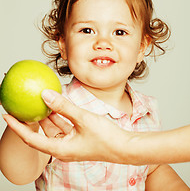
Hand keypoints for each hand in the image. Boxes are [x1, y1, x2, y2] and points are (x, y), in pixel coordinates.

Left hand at [2, 90, 131, 162]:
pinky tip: (57, 105)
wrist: (124, 147)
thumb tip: (45, 94)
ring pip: (53, 129)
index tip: (7, 115)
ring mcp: (71, 144)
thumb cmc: (106, 137)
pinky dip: (59, 116)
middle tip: (23, 106)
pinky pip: (64, 127)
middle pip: (40, 134)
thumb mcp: (82, 118)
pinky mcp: (78, 139)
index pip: (32, 139)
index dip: (17, 127)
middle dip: (31, 120)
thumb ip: (63, 106)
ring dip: (46, 116)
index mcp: (60, 149)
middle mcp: (63, 148)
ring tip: (39, 102)